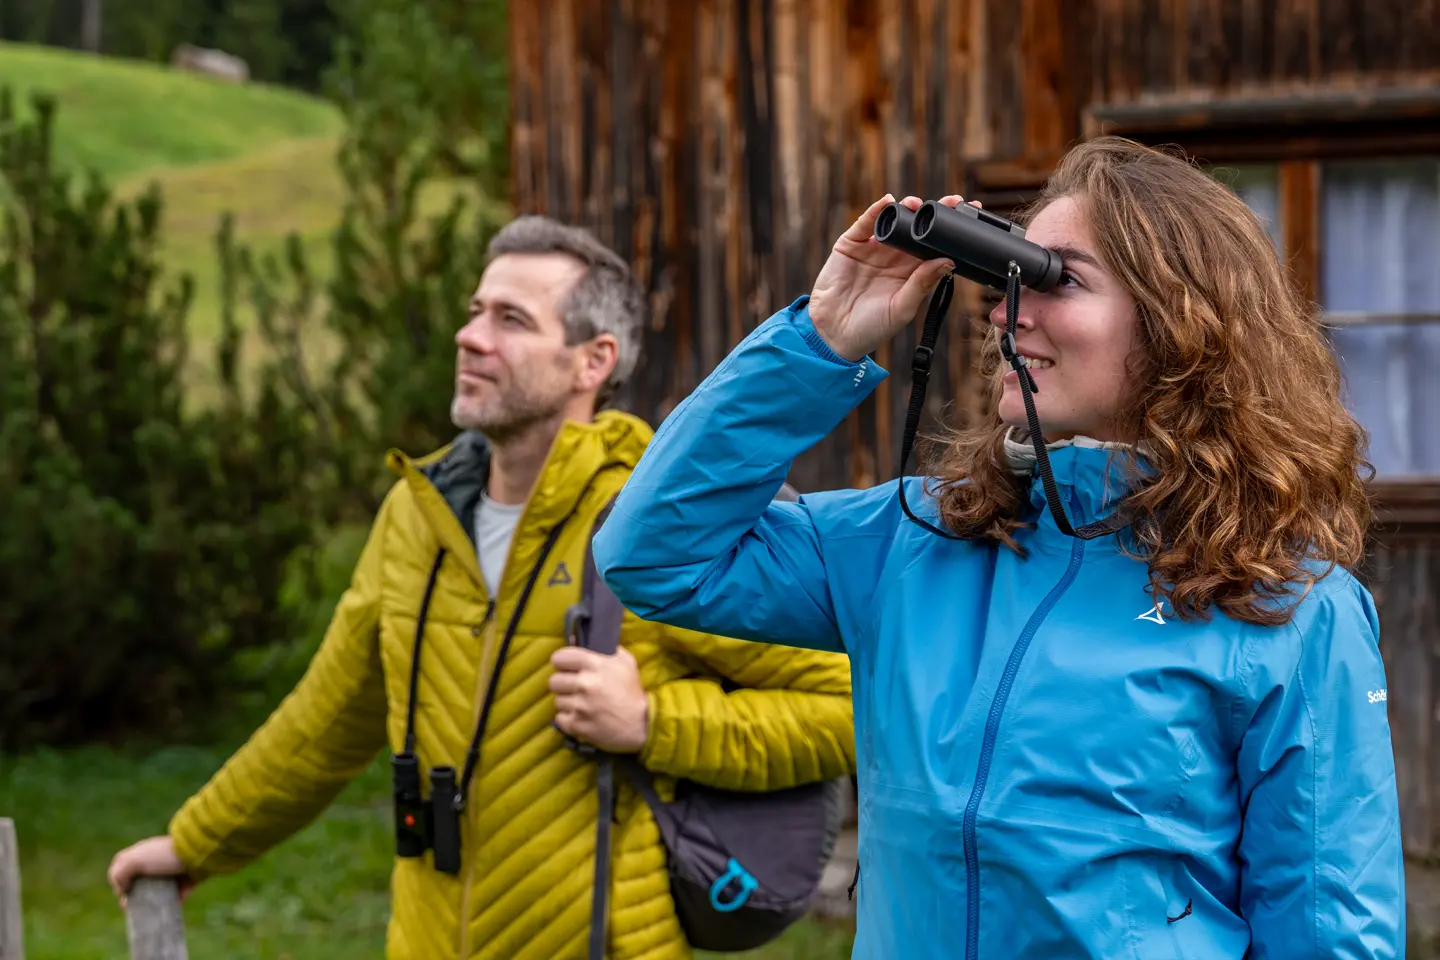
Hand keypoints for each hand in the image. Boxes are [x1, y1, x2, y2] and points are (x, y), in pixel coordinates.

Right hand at [107, 835, 195, 907]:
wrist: (198, 855)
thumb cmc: (164, 855)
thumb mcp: (134, 860)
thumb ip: (120, 873)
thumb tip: (123, 890)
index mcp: (142, 854)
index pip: (123, 868)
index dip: (119, 882)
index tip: (123, 892)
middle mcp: (155, 863)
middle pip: (139, 883)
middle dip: (134, 897)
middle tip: (133, 907)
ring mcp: (171, 873)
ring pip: (157, 893)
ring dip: (151, 904)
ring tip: (147, 914)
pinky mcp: (186, 882)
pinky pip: (175, 897)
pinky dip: (171, 905)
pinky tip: (164, 913)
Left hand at [549, 645, 648, 752]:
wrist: (641, 724)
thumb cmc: (632, 691)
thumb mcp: (625, 662)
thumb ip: (605, 649)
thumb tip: (580, 641)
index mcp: (595, 664)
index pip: (559, 658)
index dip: (562, 662)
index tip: (567, 668)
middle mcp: (585, 684)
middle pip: (554, 681)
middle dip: (563, 684)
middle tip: (574, 688)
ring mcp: (580, 706)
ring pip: (557, 700)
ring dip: (568, 702)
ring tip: (581, 704)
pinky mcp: (577, 725)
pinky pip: (560, 718)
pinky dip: (569, 719)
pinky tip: (581, 717)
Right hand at [808, 193, 978, 361]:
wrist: (833, 335)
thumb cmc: (871, 328)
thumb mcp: (902, 308)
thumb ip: (922, 285)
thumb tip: (947, 261)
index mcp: (912, 273)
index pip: (935, 247)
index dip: (950, 232)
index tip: (969, 217)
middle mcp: (895, 257)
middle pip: (919, 229)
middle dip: (935, 213)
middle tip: (952, 202)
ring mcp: (873, 249)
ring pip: (894, 221)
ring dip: (907, 209)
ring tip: (918, 204)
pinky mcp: (851, 245)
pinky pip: (865, 224)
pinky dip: (876, 211)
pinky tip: (888, 203)